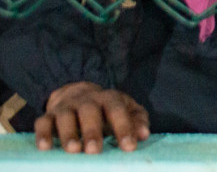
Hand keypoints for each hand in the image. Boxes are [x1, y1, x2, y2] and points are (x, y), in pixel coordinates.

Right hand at [34, 81, 149, 153]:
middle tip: (94, 151)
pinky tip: (45, 148)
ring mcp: (66, 107)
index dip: (124, 128)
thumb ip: (137, 120)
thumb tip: (144, 135)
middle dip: (92, 131)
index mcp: (109, 98)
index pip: (117, 110)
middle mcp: (87, 100)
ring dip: (68, 133)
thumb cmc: (107, 109)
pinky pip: (42, 122)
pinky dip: (42, 134)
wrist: (77, 94)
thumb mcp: (126, 110)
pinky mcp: (48, 115)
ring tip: (73, 150)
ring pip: (65, 116)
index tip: (129, 147)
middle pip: (89, 112)